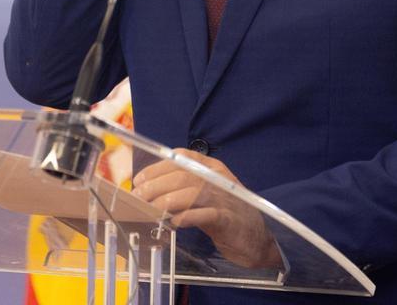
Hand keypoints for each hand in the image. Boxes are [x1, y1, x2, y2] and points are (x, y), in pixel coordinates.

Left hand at [133, 149, 281, 268]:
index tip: (139, 180)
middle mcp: (218, 179)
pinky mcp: (228, 219)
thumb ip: (185, 188)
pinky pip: (204, 215)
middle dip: (154, 186)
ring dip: (165, 202)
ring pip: (190, 193)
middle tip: (138, 199)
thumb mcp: (207, 195)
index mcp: (212, 168)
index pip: (181, 158)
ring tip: (150, 211)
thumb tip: (149, 191)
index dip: (157, 167)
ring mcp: (224, 198)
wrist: (258, 238)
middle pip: (182, 175)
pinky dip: (186, 217)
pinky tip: (174, 223)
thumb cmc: (227, 214)